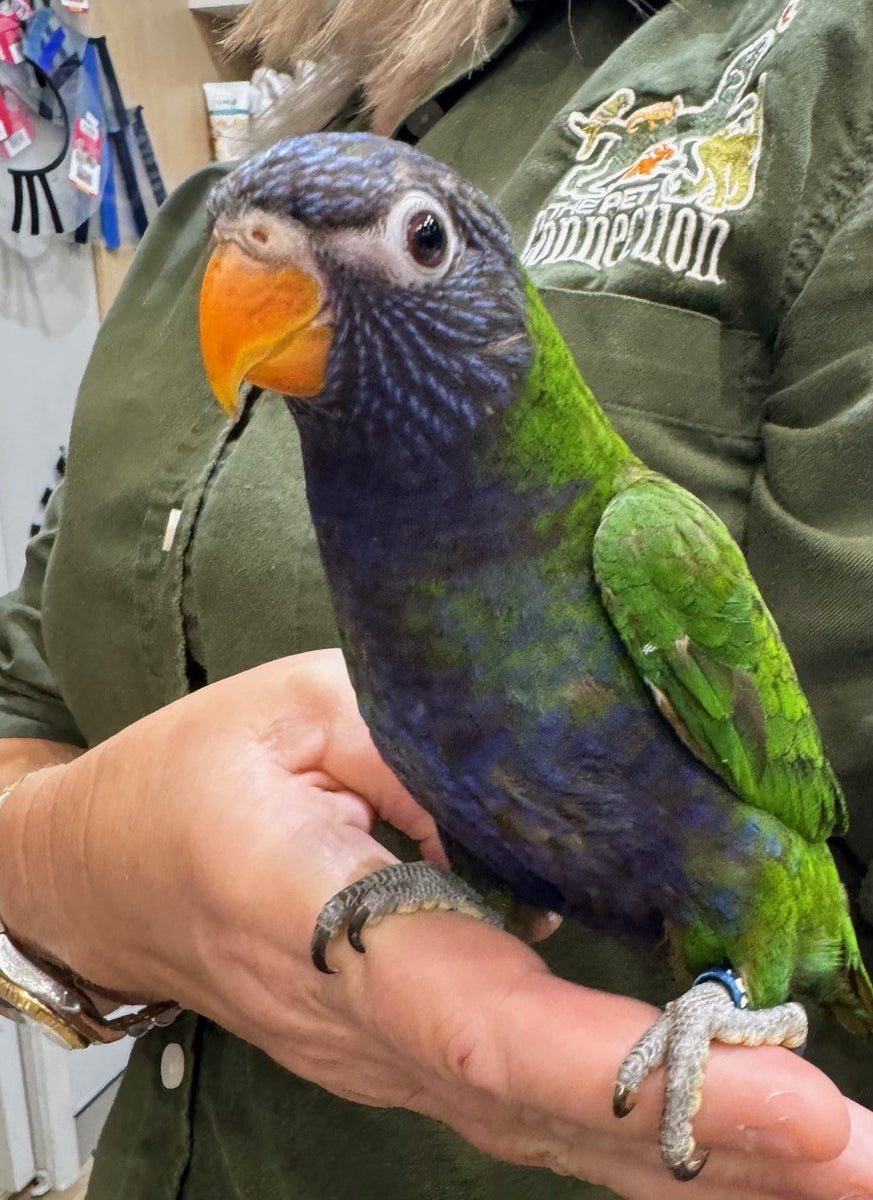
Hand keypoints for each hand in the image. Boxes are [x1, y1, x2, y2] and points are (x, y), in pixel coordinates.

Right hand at [0, 650, 869, 1199]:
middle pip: (537, 1108)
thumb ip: (432, 750)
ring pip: (543, 1133)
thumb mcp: (306, 704)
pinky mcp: (408, 1057)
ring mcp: (382, 1060)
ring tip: (833, 1165)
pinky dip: (637, 1139)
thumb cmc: (197, 773)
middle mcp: (357, 1025)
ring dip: (694, 1159)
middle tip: (858, 1158)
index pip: (479, 1016)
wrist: (112, 871)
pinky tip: (732, 1147)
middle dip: (712, 1138)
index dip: (627, 1068)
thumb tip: (564, 803)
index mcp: (308, 915)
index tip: (785, 1091)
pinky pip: (531, 1113)